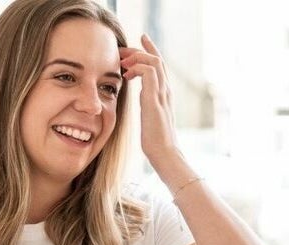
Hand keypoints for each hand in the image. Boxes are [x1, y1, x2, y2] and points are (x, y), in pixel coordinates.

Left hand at [120, 34, 177, 163]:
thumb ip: (148, 104)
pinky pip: (149, 71)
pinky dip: (137, 67)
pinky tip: (127, 75)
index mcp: (164, 94)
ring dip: (137, 56)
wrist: (164, 153)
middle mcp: (166, 90)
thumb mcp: (150, 117)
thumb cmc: (156, 141)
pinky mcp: (155, 98)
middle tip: (122, 49)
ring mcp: (162, 93)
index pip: (159, 67)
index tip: (136, 46)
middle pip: (157, 59)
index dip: (148, 52)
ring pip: (154, 61)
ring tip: (122, 62)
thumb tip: (142, 100)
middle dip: (139, 49)